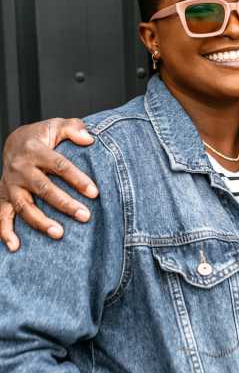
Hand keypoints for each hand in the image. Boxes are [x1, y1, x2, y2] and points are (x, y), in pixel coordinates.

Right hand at [0, 118, 97, 250]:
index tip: (94, 192)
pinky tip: (15, 247)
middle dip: (65, 204)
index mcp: (36, 150)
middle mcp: (20, 169)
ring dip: (41, 222)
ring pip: (24, 206)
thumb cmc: (42, 135)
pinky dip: (5, 232)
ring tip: (59, 234)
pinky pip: (1, 216)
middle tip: (84, 216)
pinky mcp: (2, 196)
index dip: (77, 179)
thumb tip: (89, 139)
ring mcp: (10, 184)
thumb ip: (73, 128)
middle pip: (43, 189)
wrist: (15, 141)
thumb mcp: (57, 125)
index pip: (59, 166)